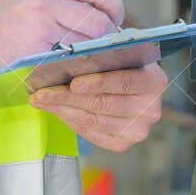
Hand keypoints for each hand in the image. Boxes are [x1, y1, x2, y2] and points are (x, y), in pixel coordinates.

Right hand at [0, 0, 124, 74]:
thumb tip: (104, 12)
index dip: (114, 6)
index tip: (114, 20)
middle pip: (100, 14)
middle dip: (108, 32)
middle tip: (105, 42)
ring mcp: (42, 16)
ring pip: (90, 36)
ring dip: (93, 48)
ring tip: (82, 52)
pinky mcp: (37, 42)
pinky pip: (72, 53)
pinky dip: (76, 60)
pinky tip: (66, 62)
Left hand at [30, 62, 167, 150]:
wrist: (129, 81)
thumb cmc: (118, 62)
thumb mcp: (117, 51)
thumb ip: (103, 52)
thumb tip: (74, 52)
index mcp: (154, 81)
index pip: (123, 82)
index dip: (97, 83)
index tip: (73, 83)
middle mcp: (150, 109)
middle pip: (103, 104)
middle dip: (68, 97)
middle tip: (42, 91)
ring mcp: (137, 130)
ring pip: (92, 120)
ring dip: (62, 109)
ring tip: (41, 99)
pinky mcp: (122, 143)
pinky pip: (89, 133)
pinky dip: (68, 119)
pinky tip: (54, 109)